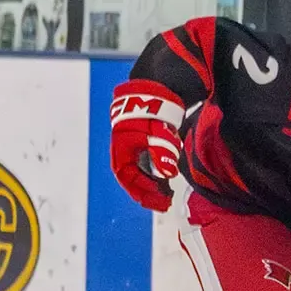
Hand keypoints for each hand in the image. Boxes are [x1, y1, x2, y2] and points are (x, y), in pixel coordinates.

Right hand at [110, 79, 184, 212]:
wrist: (155, 88)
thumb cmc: (152, 109)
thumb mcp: (157, 132)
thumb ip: (162, 153)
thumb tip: (167, 175)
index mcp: (122, 149)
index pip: (128, 178)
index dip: (142, 192)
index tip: (160, 201)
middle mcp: (124, 150)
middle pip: (132, 178)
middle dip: (147, 192)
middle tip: (165, 203)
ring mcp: (133, 147)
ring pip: (139, 172)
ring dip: (151, 184)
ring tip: (167, 195)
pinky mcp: (142, 143)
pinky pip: (145, 164)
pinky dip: (154, 174)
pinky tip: (166, 180)